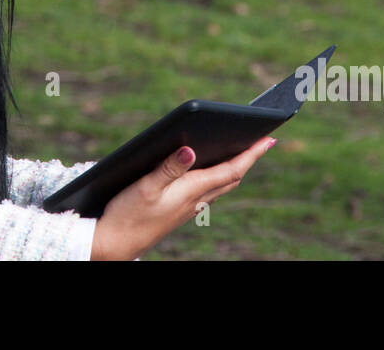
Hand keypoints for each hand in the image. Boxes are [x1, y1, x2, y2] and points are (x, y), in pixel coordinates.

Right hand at [89, 136, 277, 260]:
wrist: (115, 245)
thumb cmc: (127, 215)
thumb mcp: (145, 187)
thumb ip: (168, 167)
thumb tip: (190, 149)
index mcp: (191, 190)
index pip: (231, 169)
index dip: (251, 153)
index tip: (268, 138)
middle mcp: (195, 200)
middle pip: (231, 177)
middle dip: (248, 158)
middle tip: (262, 141)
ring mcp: (188, 208)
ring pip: (221, 185)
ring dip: (234, 168)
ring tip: (243, 152)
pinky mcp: (179, 211)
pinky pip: (208, 192)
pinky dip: (217, 177)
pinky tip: (211, 173)